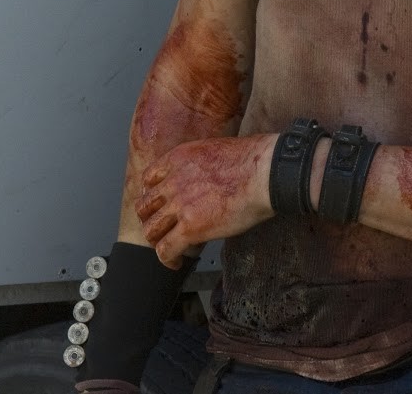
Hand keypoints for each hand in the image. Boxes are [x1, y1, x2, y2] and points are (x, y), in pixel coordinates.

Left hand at [135, 135, 273, 266]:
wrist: (266, 172)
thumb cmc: (255, 160)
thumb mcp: (217, 149)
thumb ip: (200, 165)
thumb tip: (205, 178)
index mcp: (179, 159)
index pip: (149, 179)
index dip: (152, 193)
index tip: (160, 202)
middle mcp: (173, 182)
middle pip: (145, 207)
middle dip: (151, 218)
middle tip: (162, 226)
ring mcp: (180, 206)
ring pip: (151, 230)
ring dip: (157, 241)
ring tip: (169, 246)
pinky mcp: (191, 228)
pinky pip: (166, 249)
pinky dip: (167, 259)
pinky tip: (176, 262)